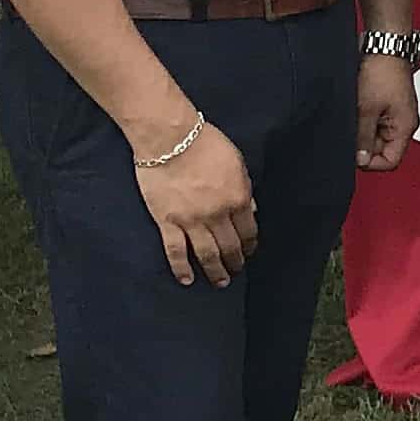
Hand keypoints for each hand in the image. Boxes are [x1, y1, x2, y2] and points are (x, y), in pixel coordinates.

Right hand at [135, 118, 257, 286]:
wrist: (170, 138)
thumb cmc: (205, 143)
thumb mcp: (237, 162)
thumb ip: (245, 188)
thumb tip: (252, 209)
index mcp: (238, 199)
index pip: (249, 231)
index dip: (250, 245)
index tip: (249, 252)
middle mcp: (217, 214)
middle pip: (230, 246)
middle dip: (236, 262)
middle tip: (236, 271)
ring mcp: (192, 221)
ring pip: (207, 254)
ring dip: (215, 271)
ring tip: (220, 282)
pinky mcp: (167, 222)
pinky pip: (176, 251)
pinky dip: (181, 268)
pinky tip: (187, 280)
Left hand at [354, 54, 416, 170]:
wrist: (384, 45)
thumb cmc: (382, 71)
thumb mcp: (367, 109)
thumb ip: (363, 137)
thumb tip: (360, 160)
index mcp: (405, 128)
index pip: (390, 161)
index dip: (370, 162)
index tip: (352, 154)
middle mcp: (402, 124)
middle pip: (380, 149)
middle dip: (362, 143)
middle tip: (348, 130)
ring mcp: (394, 114)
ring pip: (373, 135)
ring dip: (360, 130)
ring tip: (352, 115)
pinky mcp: (385, 105)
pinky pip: (371, 122)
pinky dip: (361, 119)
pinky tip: (353, 109)